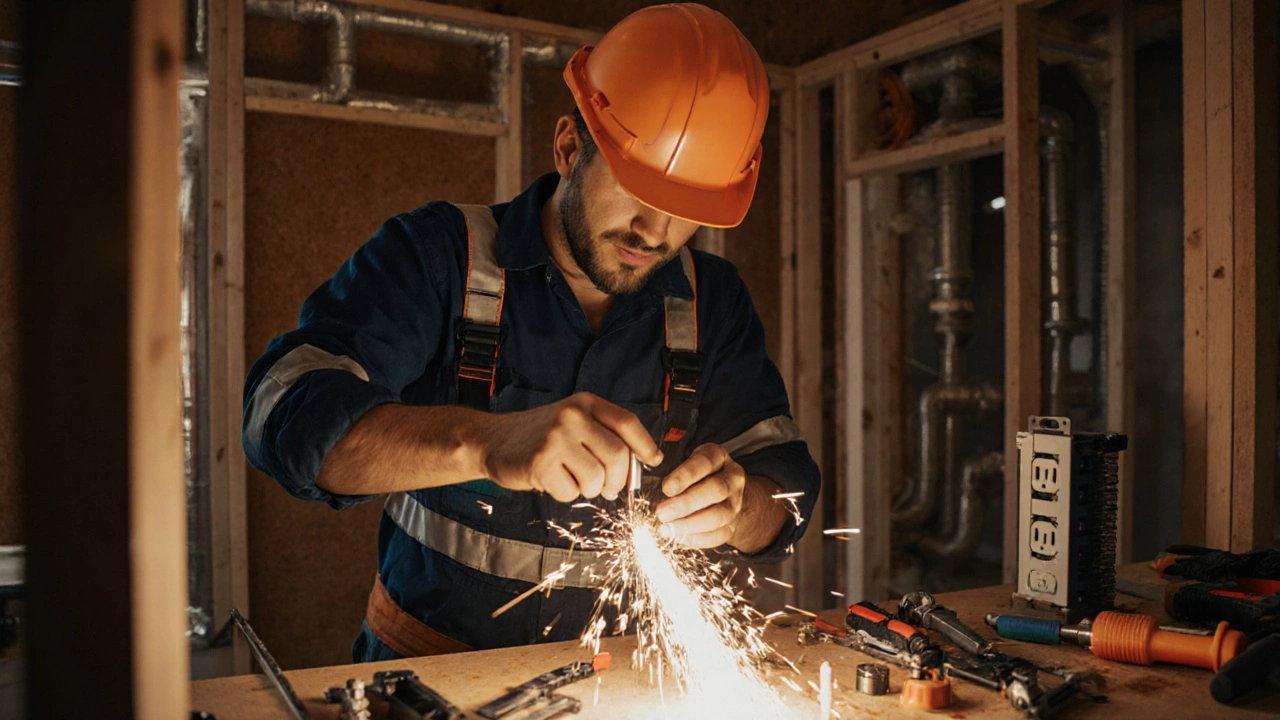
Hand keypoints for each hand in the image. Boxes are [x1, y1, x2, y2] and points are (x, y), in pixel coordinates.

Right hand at [482, 392, 662, 502]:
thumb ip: (604, 435)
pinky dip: (566, 494)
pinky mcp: (540, 462)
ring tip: (574, 480)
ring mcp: (555, 437)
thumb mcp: (574, 422)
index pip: (627, 423)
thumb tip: (644, 464)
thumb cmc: (541, 436)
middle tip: (608, 488)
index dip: (645, 446)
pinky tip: (553, 481)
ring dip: (590, 489)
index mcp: (585, 403)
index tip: (653, 461)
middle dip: (618, 480)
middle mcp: (572, 415)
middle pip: (617, 455)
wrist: (494, 440)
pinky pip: (571, 492)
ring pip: (596, 478)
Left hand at [653, 444, 745, 548]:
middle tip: (662, 513)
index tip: (666, 488)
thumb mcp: (687, 464)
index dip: (685, 475)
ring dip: (689, 524)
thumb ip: (675, 476)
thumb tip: (655, 495)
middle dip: (685, 504)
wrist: (726, 493)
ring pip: (718, 516)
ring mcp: (736, 503)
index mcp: (718, 457)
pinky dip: (696, 538)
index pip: (705, 462)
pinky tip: (677, 537)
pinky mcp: (734, 524)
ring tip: (666, 528)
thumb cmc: (698, 476)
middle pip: (715, 490)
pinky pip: (719, 535)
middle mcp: (732, 479)